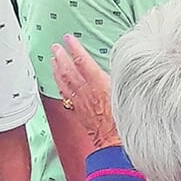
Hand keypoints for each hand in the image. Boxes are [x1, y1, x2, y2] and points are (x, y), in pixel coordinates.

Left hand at [50, 34, 120, 153]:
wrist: (115, 141)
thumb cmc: (124, 118)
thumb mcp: (126, 92)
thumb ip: (119, 77)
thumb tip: (121, 63)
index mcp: (98, 83)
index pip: (83, 61)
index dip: (75, 48)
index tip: (69, 38)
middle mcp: (86, 91)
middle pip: (69, 70)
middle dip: (61, 56)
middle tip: (56, 47)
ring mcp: (80, 102)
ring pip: (64, 82)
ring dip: (57, 69)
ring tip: (53, 59)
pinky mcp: (78, 111)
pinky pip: (65, 95)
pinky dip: (60, 85)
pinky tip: (59, 81)